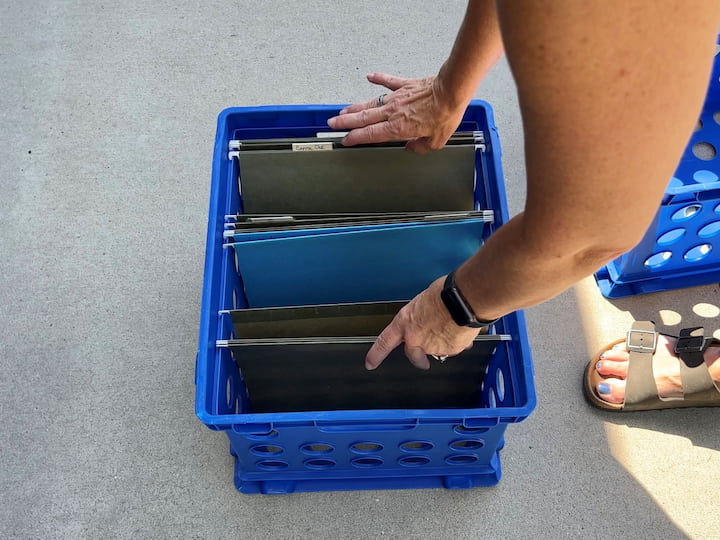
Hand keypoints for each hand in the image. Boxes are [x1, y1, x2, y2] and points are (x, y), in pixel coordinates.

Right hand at [327, 72, 466, 153]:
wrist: (451, 91)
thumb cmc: (445, 114)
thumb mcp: (436, 141)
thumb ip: (421, 147)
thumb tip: (412, 148)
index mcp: (397, 128)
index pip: (370, 135)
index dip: (355, 138)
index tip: (345, 140)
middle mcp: (392, 112)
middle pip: (363, 118)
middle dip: (345, 122)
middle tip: (332, 123)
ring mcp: (396, 97)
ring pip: (370, 103)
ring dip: (355, 107)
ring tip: (343, 110)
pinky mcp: (404, 85)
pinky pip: (388, 81)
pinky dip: (378, 79)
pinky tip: (370, 77)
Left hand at [365, 276, 480, 369]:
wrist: (462, 299)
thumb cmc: (444, 294)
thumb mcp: (423, 302)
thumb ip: (421, 316)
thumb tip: (428, 319)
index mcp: (404, 322)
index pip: (384, 342)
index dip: (376, 354)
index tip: (370, 363)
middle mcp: (416, 338)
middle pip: (413, 356)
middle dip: (418, 360)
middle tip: (423, 363)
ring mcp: (432, 346)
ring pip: (437, 351)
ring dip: (443, 343)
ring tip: (452, 326)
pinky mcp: (450, 350)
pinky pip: (454, 349)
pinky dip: (457, 342)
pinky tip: (461, 330)